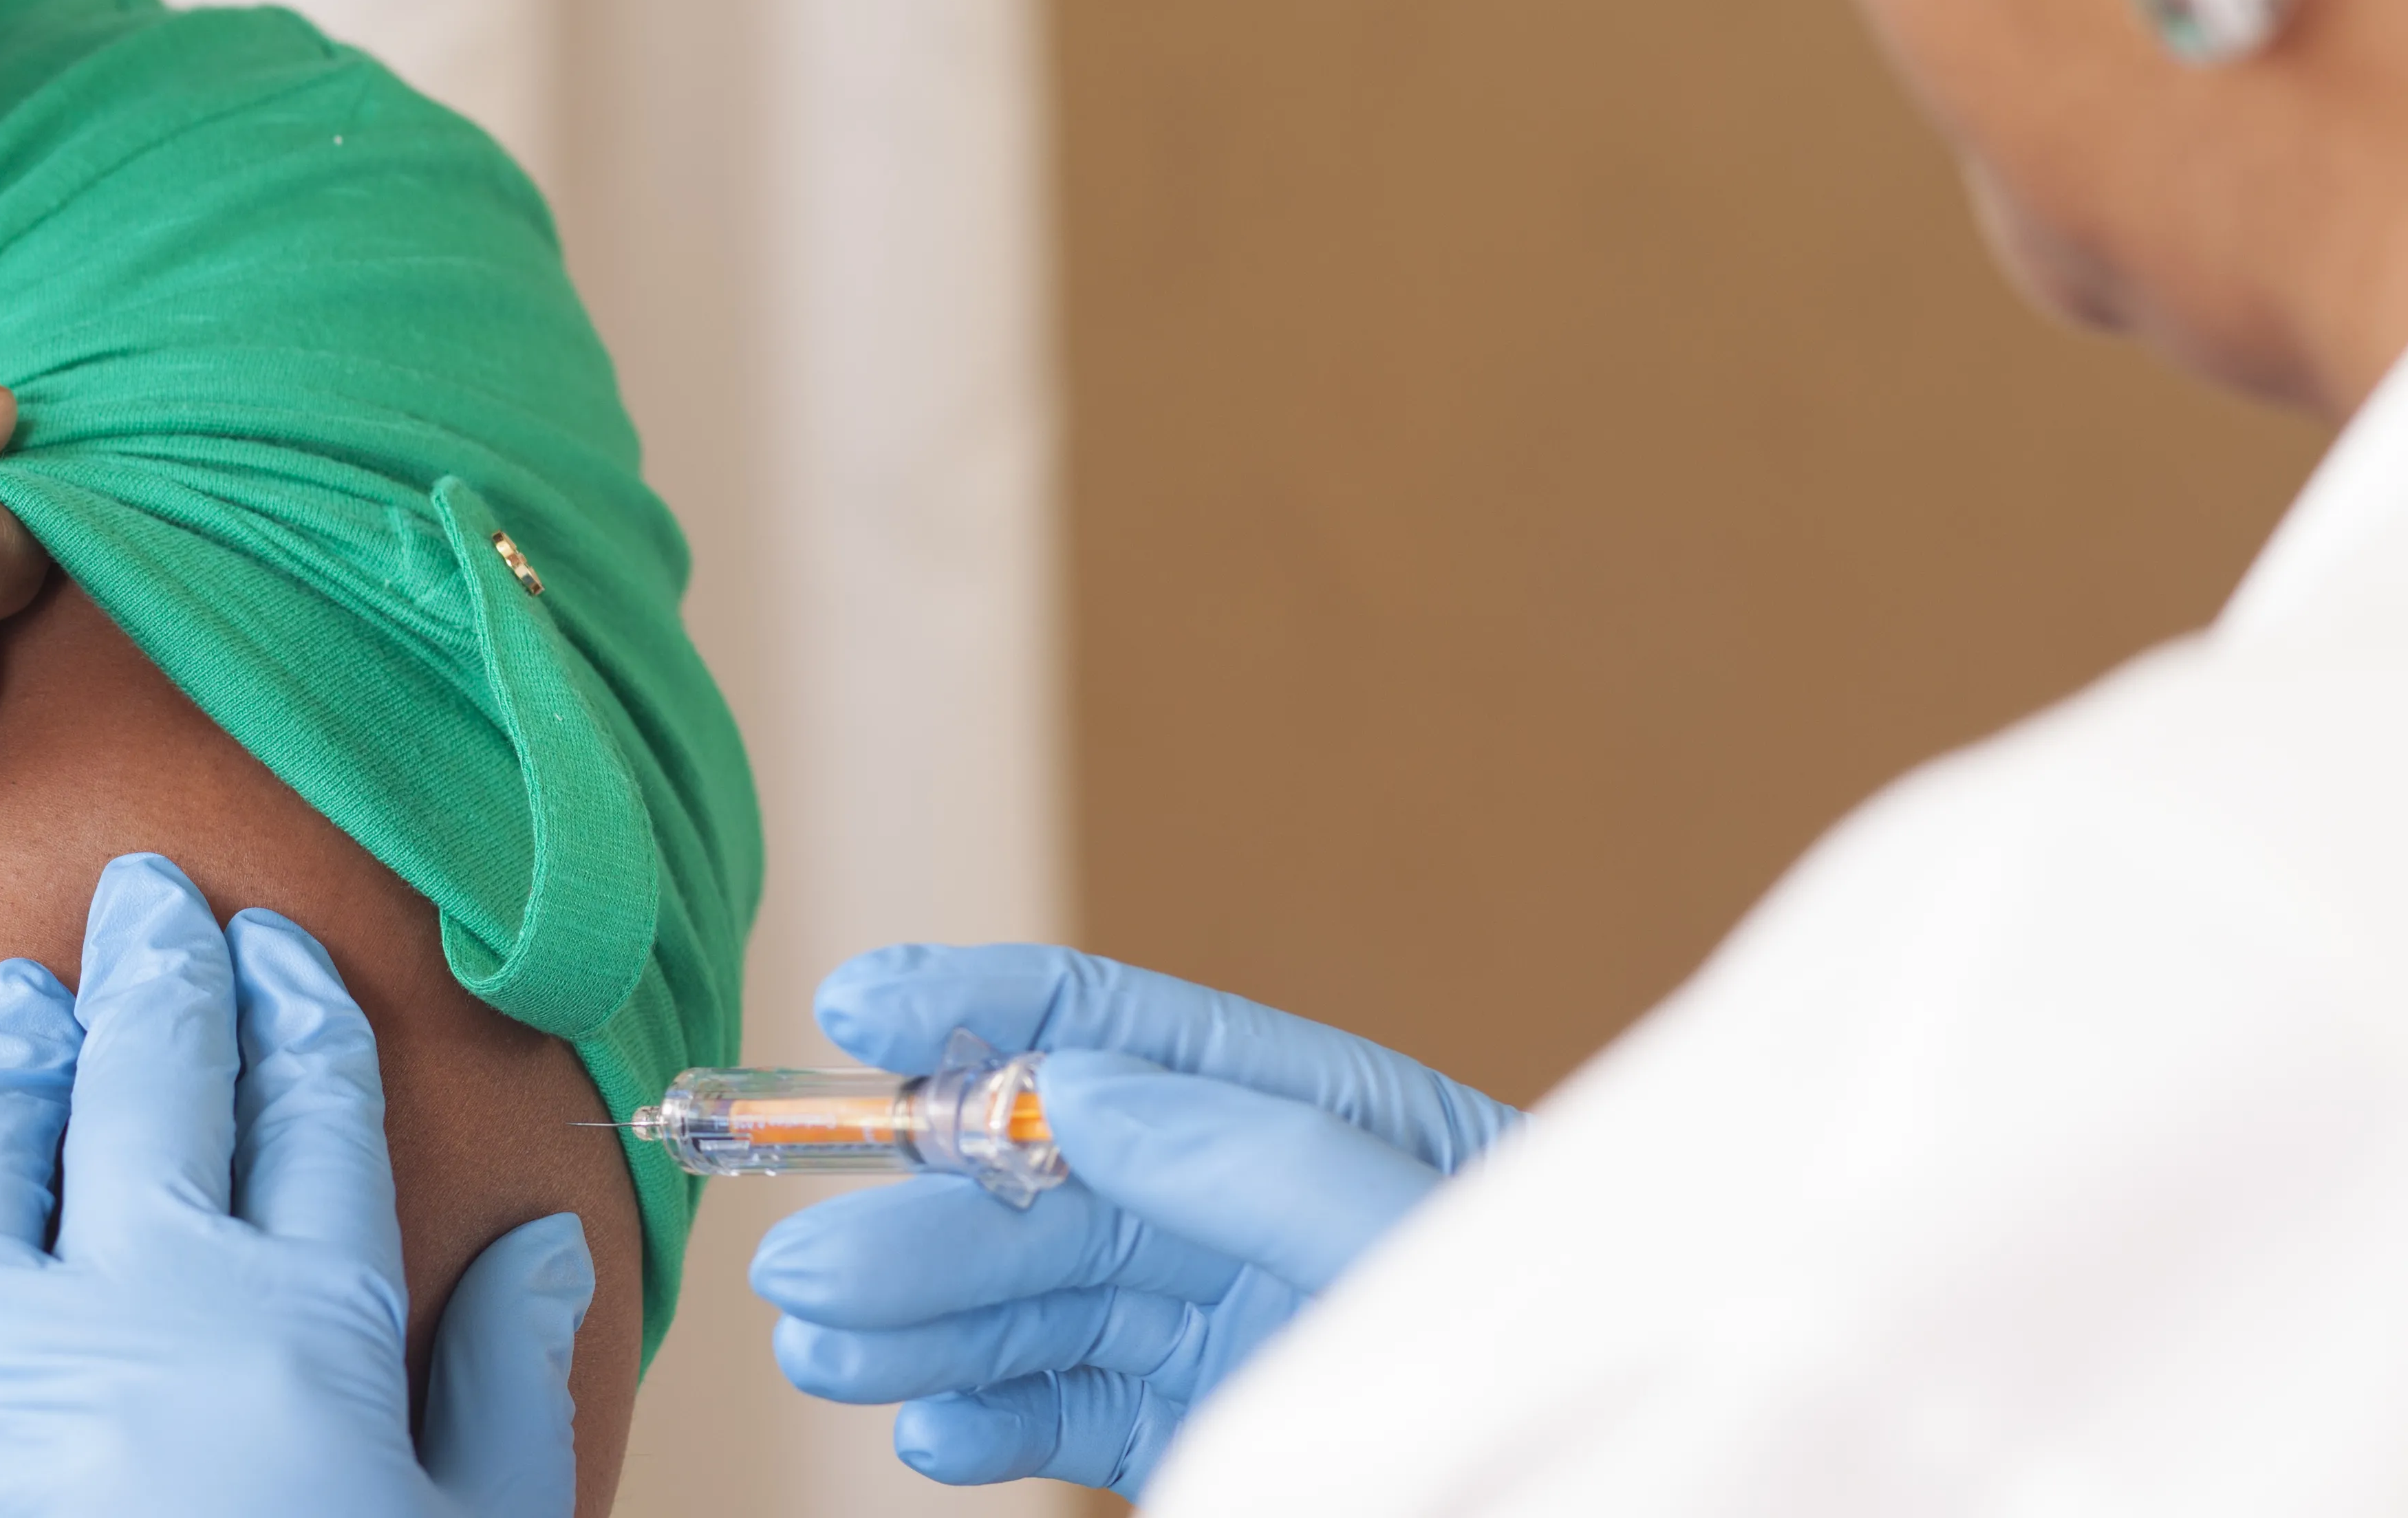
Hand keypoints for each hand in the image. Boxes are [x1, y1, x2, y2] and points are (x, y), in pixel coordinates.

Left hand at [0, 853, 590, 1517]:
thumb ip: (508, 1391)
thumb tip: (545, 1244)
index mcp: (308, 1329)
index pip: (310, 1109)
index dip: (294, 1008)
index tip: (276, 945)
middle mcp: (143, 1320)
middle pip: (150, 1089)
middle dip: (155, 970)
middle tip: (143, 894)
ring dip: (0, 1075)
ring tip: (14, 1008)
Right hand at [752, 943, 1519, 1495]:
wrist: (1664, 1467)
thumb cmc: (1594, 1340)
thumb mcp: (1430, 1236)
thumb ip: (1266, 1162)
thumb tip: (1087, 1089)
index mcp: (1335, 1125)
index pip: (1136, 1033)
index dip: (990, 1004)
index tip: (862, 1004)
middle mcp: (1271, 1217)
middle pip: (1060, 1187)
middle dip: (924, 1213)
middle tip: (807, 1256)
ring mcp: (1240, 1328)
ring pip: (1045, 1304)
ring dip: (924, 1321)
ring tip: (822, 1345)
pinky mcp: (1218, 1424)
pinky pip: (1080, 1411)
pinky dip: (992, 1419)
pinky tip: (926, 1426)